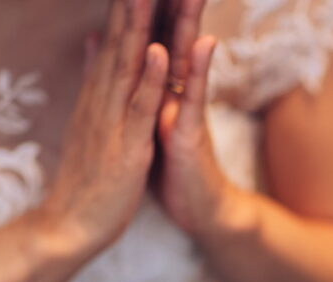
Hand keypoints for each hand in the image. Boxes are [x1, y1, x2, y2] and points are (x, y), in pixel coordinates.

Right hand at [41, 0, 168, 250]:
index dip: (130, 5)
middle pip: (122, 38)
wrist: (69, 226)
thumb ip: (94, 82)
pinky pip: (138, 108)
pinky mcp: (126, 146)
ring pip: (129, 63)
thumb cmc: (87, 178)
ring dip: (140, 23)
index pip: (118, 36)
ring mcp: (112, 120)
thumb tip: (94, 44)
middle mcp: (102, 98)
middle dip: (134, 2)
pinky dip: (148, 79)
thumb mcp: (91, 122)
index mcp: (99, 93)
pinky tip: (156, 51)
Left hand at [153, 0, 231, 237]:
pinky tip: (204, 43)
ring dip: (190, 18)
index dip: (145, 5)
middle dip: (172, 2)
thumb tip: (129, 55)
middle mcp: (176, 92)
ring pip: (187, 56)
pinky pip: (195, 98)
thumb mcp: (149, 123)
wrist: (199, 210)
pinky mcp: (192, 134)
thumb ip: (142, 87)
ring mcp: (187, 110)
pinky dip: (199, 70)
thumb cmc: (173, 168)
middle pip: (172, 34)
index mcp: (159, 89)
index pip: (151, 35)